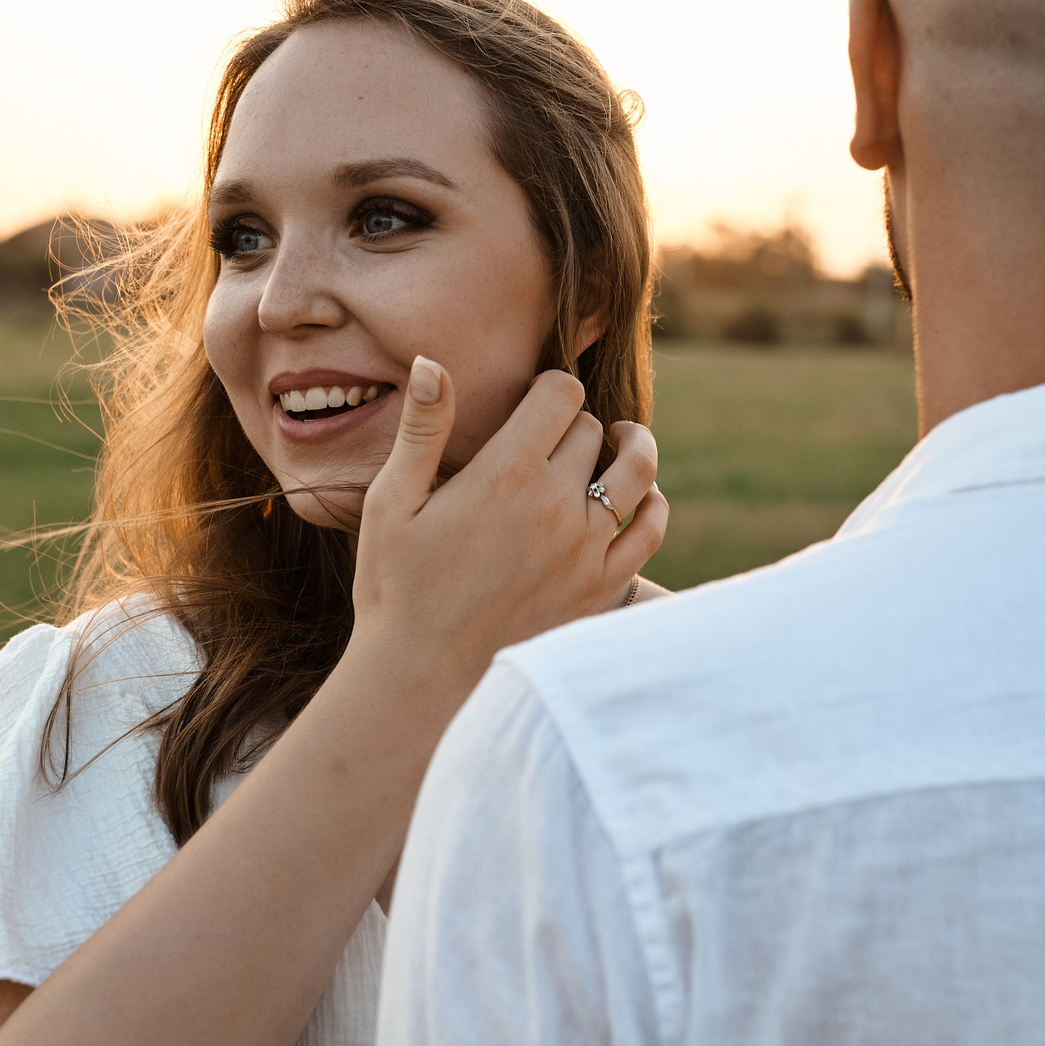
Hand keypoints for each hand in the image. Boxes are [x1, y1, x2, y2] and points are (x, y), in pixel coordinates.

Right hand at [352, 356, 665, 684]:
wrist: (422, 682)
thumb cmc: (396, 590)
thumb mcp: (392, 503)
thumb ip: (421, 430)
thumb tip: (431, 363)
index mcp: (506, 473)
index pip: (560, 393)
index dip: (550, 386)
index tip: (536, 400)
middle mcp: (557, 505)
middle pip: (592, 430)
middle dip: (574, 423)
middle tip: (555, 434)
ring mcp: (587, 549)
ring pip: (637, 472)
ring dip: (632, 448)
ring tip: (622, 442)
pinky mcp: (603, 589)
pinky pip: (651, 531)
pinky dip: (653, 505)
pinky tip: (641, 499)